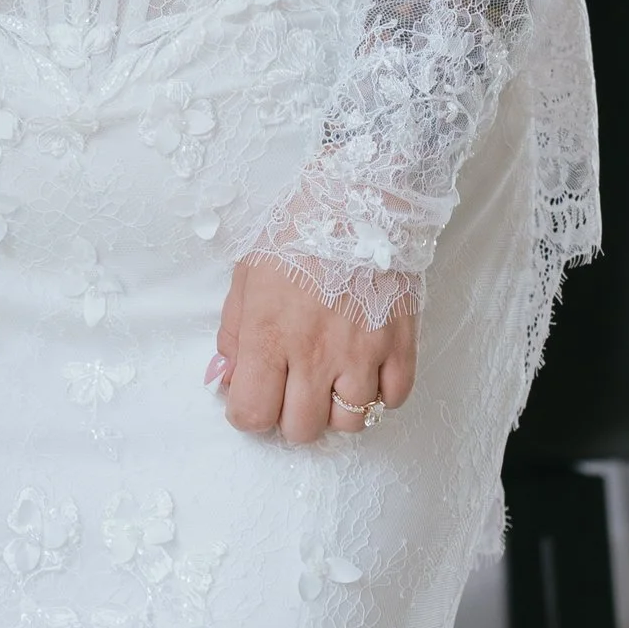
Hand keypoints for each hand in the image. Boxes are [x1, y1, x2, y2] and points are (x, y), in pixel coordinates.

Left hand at [211, 253, 417, 445]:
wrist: (357, 198)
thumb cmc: (296, 233)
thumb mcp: (247, 277)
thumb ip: (233, 335)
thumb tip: (228, 380)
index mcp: (270, 335)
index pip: (252, 414)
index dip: (248, 413)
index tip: (255, 395)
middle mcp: (316, 353)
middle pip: (302, 429)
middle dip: (292, 415)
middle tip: (294, 385)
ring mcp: (363, 352)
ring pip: (350, 423)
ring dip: (337, 408)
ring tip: (333, 377)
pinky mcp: (400, 344)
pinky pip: (393, 399)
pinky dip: (379, 393)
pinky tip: (366, 368)